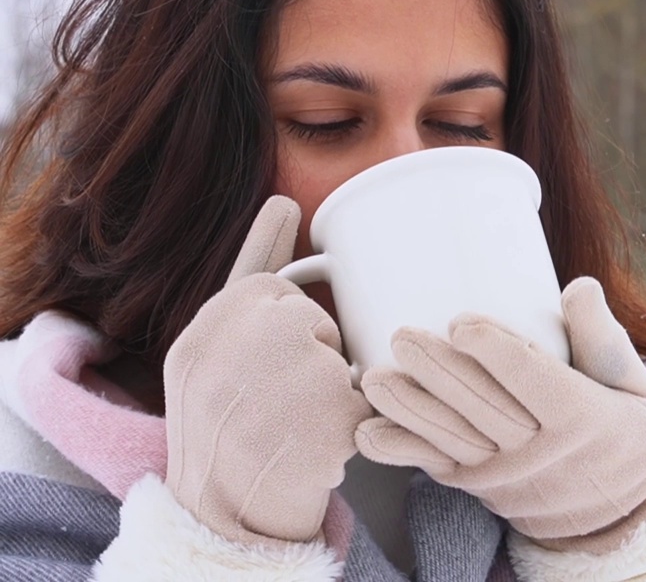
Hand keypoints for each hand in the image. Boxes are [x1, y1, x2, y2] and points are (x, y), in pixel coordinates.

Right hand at [163, 196, 372, 546]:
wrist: (223, 519)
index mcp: (208, 326)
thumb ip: (251, 278)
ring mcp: (285, 377)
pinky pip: (365, 396)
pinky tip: (316, 445)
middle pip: (311, 317)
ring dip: (330, 386)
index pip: (268, 288)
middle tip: (277, 398)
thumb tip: (284, 198)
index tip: (268, 345)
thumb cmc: (222, 427)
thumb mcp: (208, 349)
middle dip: (308, 351)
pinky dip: (353, 420)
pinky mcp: (331, 414)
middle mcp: (241, 341)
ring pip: (339, 355)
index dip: (279, 320)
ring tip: (290, 423)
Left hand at [355, 277, 645, 553]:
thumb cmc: (625, 434)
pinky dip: (399, 450)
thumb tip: (579, 286)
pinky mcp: (476, 488)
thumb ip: (604, 338)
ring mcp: (502, 475)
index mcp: (582, 418)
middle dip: (439, 372)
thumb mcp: (635, 388)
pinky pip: (434, 466)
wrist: (619, 518)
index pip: (534, 383)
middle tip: (404, 336)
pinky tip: (367, 431)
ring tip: (376, 378)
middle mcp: (539, 452)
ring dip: (409, 408)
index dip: (496, 353)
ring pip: (451, 439)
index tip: (464, 323)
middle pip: (482, 409)